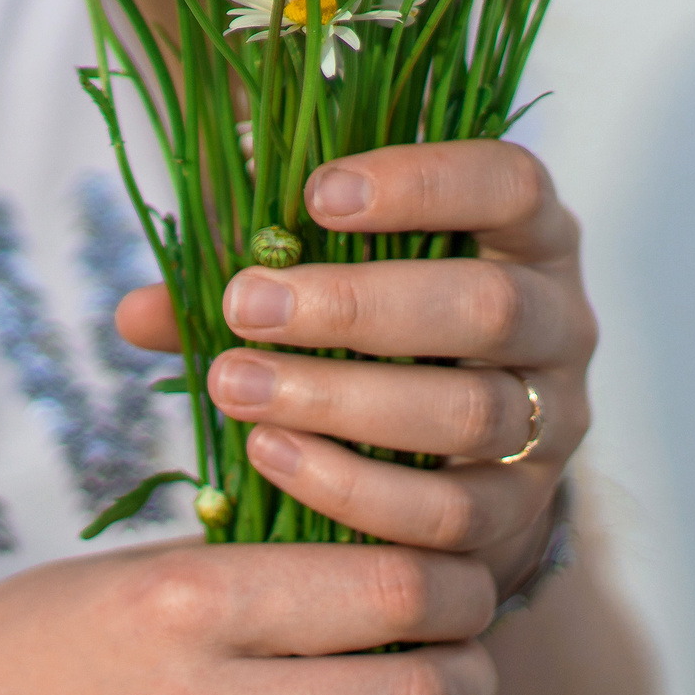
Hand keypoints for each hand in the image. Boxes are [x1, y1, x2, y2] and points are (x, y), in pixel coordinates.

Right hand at [0, 537, 517, 694]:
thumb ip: (258, 568)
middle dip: (472, 666)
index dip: (451, 578)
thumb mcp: (139, 571)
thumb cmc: (38, 642)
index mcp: (186, 600)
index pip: (385, 585)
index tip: (454, 569)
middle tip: (471, 641)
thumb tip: (389, 552)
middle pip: (420, 692)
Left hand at [117, 141, 592, 595]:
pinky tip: (271, 456)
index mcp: (526, 230)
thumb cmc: (377, 322)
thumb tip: (133, 314)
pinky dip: (356, 489)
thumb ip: (245, 274)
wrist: (451, 448)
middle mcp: (561, 318)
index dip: (422, 183)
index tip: (316, 195)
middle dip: (357, 306)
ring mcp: (553, 418)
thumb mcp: (326, 271)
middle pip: (488, 305)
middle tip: (245, 303)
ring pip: (468, 413)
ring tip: (235, 385)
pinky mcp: (525, 509)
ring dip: (341, 401)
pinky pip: (449, 512)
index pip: (507, 182)